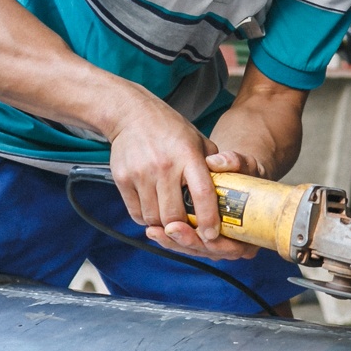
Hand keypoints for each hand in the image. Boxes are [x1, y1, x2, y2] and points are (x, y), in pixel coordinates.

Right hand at [103, 98, 256, 260]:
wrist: (132, 115)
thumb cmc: (171, 130)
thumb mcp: (199, 141)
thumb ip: (214, 166)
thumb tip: (229, 194)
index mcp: (188, 156)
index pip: (202, 194)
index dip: (208, 219)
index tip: (212, 235)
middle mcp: (164, 166)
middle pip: (174, 215)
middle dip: (184, 229)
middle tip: (191, 232)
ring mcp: (140, 173)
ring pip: (153, 219)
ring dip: (164, 226)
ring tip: (172, 221)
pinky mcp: (122, 179)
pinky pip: (136, 214)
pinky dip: (147, 219)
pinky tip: (155, 211)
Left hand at [150, 148, 266, 259]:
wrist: (239, 177)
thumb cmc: (246, 173)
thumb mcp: (247, 165)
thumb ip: (235, 162)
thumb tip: (215, 162)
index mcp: (253, 232)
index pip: (234, 247)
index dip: (216, 243)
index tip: (204, 233)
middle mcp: (235, 244)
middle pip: (208, 251)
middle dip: (188, 241)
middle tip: (171, 229)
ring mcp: (216, 244)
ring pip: (192, 250)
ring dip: (172, 242)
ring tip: (154, 230)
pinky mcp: (200, 239)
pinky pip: (183, 244)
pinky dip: (168, 238)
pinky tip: (152, 228)